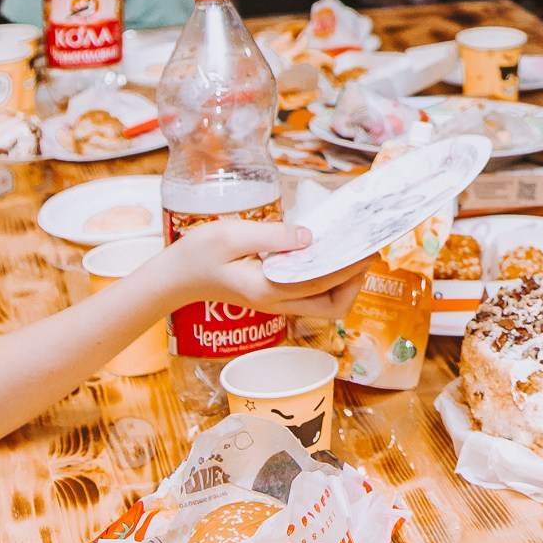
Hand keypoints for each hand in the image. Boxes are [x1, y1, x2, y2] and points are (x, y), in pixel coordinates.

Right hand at [160, 221, 369, 320]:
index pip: (321, 283)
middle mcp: (276, 302)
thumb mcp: (231, 235)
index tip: (369, 248)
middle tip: (364, 252)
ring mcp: (275, 302)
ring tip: (351, 250)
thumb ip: (272, 235)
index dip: (350, 268)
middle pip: (332, 307)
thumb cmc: (197, 254)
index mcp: (267, 290)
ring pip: (324, 304)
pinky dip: (327, 277)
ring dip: (343, 282)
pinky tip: (327, 252)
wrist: (173, 278)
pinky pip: (310, 294)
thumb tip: (310, 236)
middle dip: (354, 283)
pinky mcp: (273, 295)